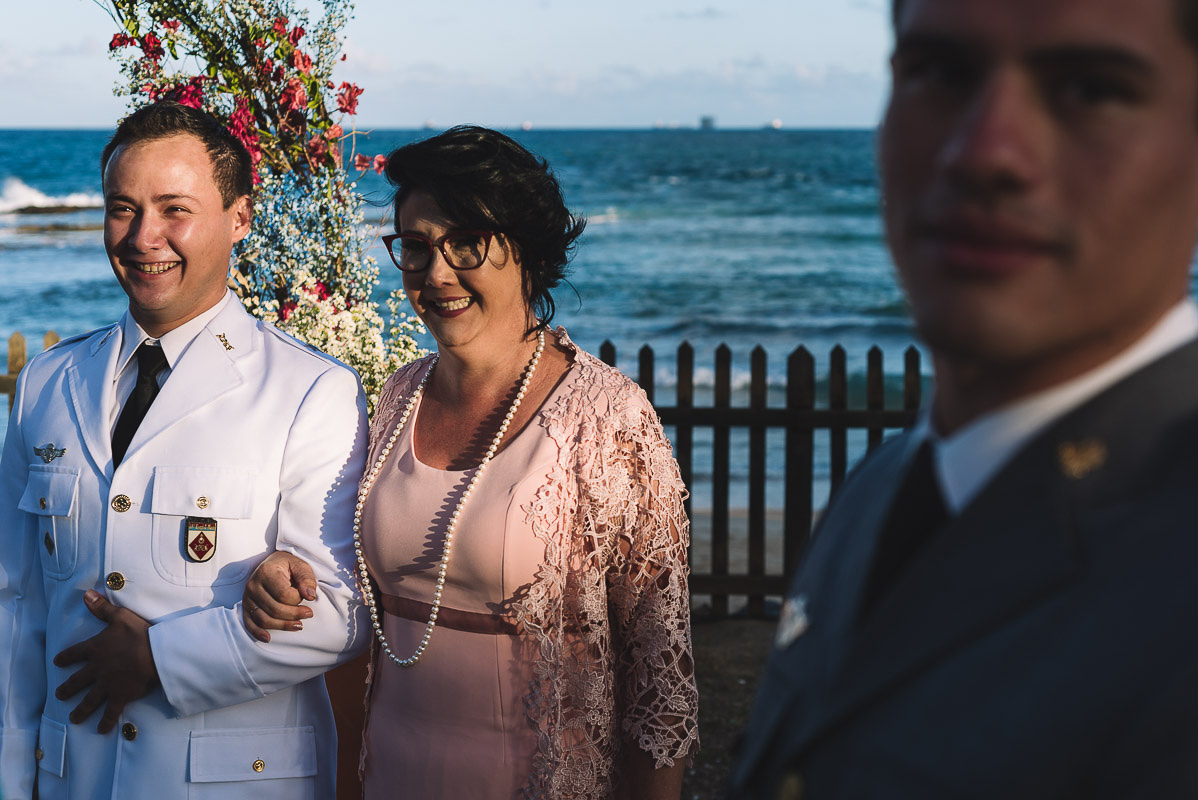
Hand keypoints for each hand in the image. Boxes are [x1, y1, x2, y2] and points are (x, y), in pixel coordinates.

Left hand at [53, 590, 158, 733]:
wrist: (157, 654)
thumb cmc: (141, 634)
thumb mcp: (121, 617)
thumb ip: (102, 608)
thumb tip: (86, 595)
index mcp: (96, 649)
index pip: (75, 654)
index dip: (65, 658)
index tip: (58, 662)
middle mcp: (97, 669)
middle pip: (77, 681)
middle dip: (67, 689)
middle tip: (60, 695)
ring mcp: (107, 685)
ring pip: (89, 700)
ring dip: (79, 710)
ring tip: (73, 718)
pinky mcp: (120, 696)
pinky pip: (110, 712)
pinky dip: (105, 722)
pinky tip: (100, 730)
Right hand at [242, 550, 316, 642]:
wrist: (274, 564)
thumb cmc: (289, 566)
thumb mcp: (301, 566)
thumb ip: (307, 579)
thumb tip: (310, 596)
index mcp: (266, 572)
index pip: (284, 595)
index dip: (298, 599)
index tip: (307, 596)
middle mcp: (253, 585)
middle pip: (274, 609)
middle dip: (294, 615)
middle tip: (309, 614)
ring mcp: (247, 597)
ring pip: (263, 619)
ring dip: (282, 626)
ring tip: (299, 625)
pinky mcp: (245, 607)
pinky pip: (249, 623)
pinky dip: (258, 632)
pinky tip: (268, 638)